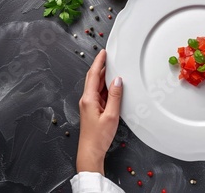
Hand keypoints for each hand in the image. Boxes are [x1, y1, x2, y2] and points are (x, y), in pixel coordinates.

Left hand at [77, 50, 122, 174]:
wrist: (90, 151)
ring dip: (104, 77)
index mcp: (88, 99)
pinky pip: (99, 94)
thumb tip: (118, 81)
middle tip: (109, 57)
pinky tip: (113, 88)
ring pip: (97, 86)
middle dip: (101, 67)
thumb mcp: (111, 115)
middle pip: (93, 78)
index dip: (99, 62)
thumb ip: (115, 97)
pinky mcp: (92, 110)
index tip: (103, 53)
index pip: (93, 75)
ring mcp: (89, 105)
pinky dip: (106, 88)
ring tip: (114, 69)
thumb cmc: (98, 137)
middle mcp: (86, 100)